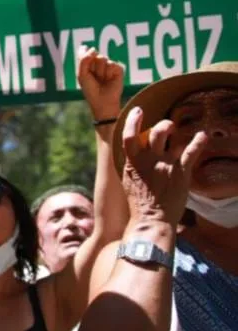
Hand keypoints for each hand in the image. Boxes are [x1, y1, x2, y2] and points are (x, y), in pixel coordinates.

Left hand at [77, 47, 124, 120]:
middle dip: (92, 67)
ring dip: (100, 71)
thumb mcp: (82, 74)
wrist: (102, 101)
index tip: (84, 69)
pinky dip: (108, 73)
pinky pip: (112, 64)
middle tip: (94, 77)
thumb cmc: (91, 89)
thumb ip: (84, 60)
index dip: (83, 57)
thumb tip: (93, 49)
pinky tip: (109, 80)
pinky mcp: (118, 68)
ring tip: (101, 80)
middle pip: (94, 54)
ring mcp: (109, 64)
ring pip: (102, 59)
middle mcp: (99, 62)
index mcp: (88, 62)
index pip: (84, 50)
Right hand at [121, 107, 206, 223]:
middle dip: (164, 125)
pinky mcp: (181, 173)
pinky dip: (199, 141)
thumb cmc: (138, 202)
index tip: (138, 111)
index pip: (129, 136)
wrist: (151, 219)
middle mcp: (149, 161)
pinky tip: (203, 135)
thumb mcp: (128, 180)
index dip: (133, 121)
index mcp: (132, 163)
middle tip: (168, 125)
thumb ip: (132, 164)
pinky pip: (192, 152)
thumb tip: (135, 154)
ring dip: (178, 132)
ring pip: (174, 139)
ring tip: (180, 130)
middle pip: (157, 133)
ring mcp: (165, 166)